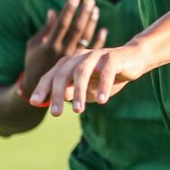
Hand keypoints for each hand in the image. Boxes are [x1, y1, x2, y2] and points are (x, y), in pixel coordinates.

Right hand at [20, 0, 106, 94]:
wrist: (38, 90)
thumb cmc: (34, 63)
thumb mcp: (34, 46)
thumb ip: (45, 29)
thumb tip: (53, 12)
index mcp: (50, 46)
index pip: (61, 25)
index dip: (69, 11)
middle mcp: (63, 52)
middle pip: (76, 30)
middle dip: (83, 14)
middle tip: (90, 0)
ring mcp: (73, 59)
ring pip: (85, 39)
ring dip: (91, 23)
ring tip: (95, 9)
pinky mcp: (79, 66)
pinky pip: (91, 52)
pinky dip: (98, 40)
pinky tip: (103, 30)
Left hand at [30, 41, 150, 115]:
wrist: (134, 60)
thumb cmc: (108, 76)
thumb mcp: (88, 88)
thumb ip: (73, 91)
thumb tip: (60, 98)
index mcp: (71, 63)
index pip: (52, 75)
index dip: (43, 88)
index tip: (34, 103)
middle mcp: (80, 57)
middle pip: (63, 74)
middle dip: (57, 94)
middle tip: (55, 114)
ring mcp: (96, 55)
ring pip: (82, 72)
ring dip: (79, 92)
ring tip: (79, 111)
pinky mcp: (113, 57)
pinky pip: (106, 71)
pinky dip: (103, 85)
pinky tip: (102, 101)